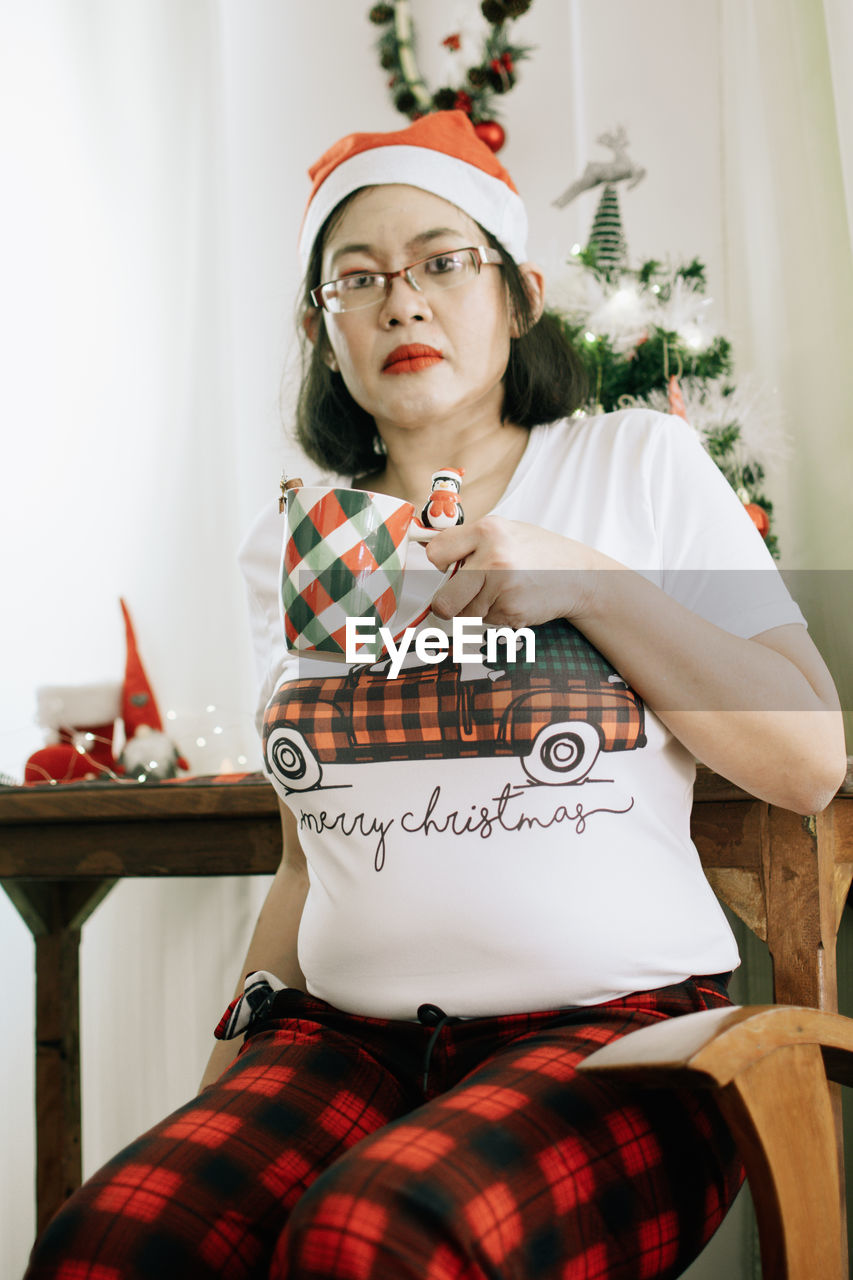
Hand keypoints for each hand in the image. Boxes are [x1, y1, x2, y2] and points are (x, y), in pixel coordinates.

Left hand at [425, 516, 606, 627]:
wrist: (579, 575)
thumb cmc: (538, 552)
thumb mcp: (505, 532)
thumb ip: (469, 541)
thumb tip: (425, 551)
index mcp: (487, 530)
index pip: (436, 553)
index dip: (440, 564)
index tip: (448, 567)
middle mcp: (493, 557)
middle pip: (443, 601)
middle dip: (448, 604)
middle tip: (460, 598)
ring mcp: (503, 587)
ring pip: (465, 614)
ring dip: (476, 608)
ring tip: (501, 591)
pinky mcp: (513, 611)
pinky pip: (486, 621)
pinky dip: (496, 614)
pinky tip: (515, 599)